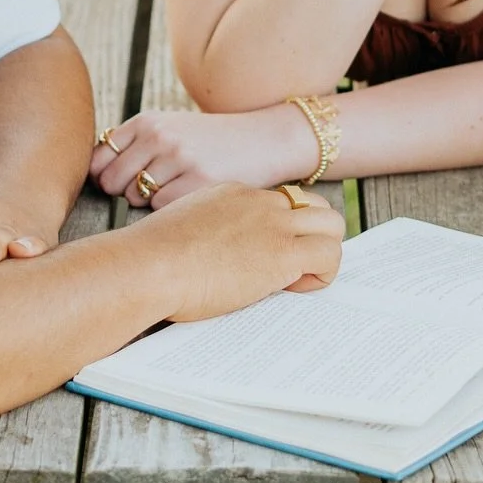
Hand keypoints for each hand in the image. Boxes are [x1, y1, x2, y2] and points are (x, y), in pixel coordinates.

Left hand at [91, 107, 317, 208]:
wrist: (264, 139)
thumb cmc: (212, 140)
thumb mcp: (171, 128)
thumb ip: (135, 145)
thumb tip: (93, 175)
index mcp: (148, 121)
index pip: (99, 159)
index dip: (105, 177)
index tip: (121, 184)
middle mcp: (159, 136)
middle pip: (112, 182)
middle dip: (125, 192)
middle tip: (154, 189)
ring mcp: (179, 158)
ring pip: (136, 197)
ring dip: (150, 201)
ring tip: (177, 188)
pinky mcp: (198, 181)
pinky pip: (163, 208)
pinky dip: (172, 209)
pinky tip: (192, 195)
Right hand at [138, 182, 345, 321]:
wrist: (150, 265)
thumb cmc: (151, 259)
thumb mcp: (181, 231)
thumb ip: (204, 234)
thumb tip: (207, 256)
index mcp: (233, 193)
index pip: (279, 202)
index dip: (280, 230)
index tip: (263, 255)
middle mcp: (259, 201)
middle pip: (313, 203)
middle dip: (311, 233)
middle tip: (291, 266)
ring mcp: (274, 223)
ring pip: (332, 223)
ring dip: (323, 252)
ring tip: (298, 279)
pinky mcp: (283, 252)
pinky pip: (329, 255)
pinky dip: (322, 274)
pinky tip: (293, 289)